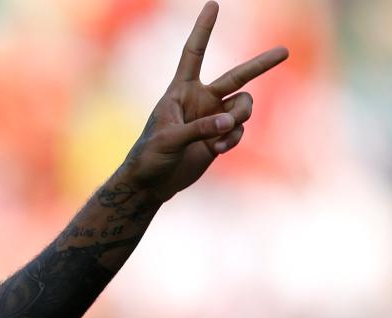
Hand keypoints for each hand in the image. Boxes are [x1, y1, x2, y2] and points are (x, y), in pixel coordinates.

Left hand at [121, 1, 287, 202]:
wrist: (152, 183)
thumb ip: (200, 129)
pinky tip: (217, 149)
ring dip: (240, 118)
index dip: (203, 29)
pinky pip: (240, 129)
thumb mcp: (170, 139)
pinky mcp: (221, 137)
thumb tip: (230, 122)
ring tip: (222, 135)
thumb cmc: (150, 156)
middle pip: (238, 76)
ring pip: (244, 105)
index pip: (194, 53)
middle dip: (262, 64)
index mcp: (181, 90)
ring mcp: (214, 118)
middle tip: (285, 51)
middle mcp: (201, 99)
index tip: (213, 4)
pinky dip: (234, 138)